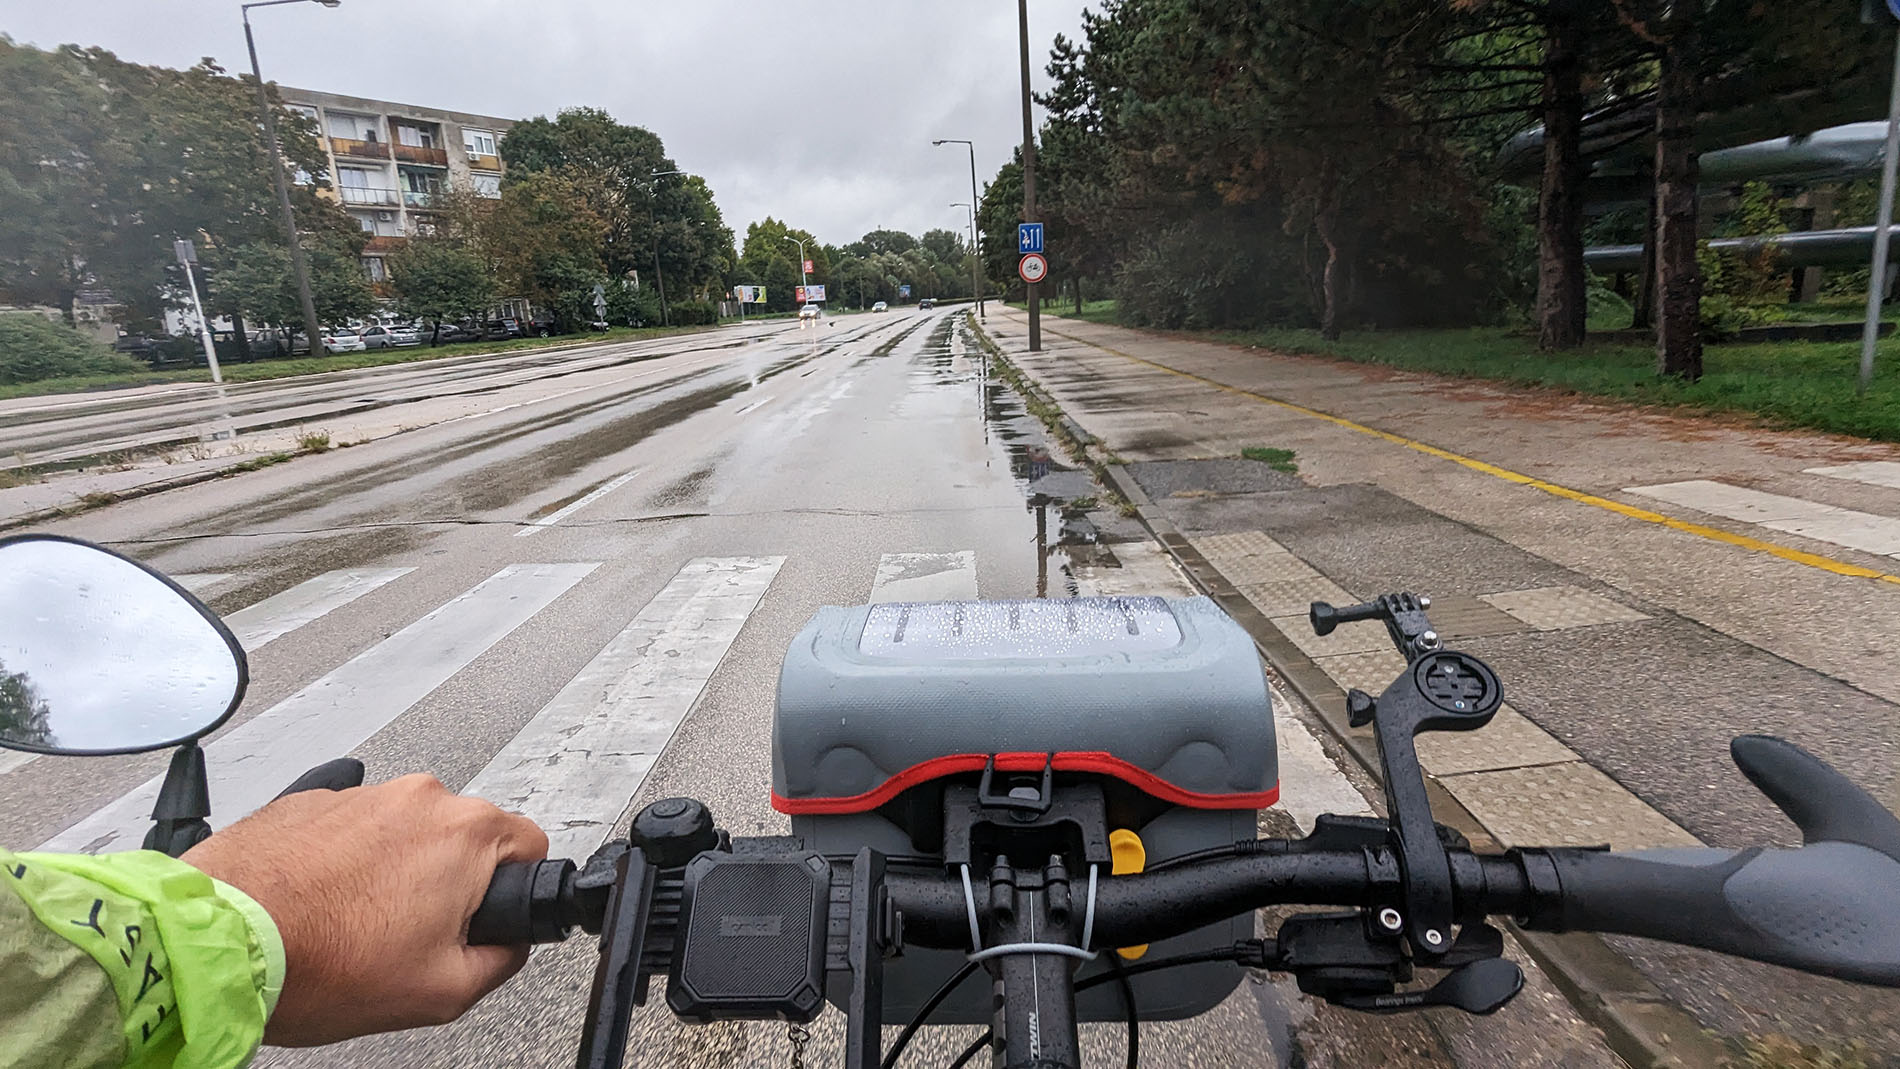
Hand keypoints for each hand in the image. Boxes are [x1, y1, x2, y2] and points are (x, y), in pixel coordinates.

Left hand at [183, 773, 548, 1045]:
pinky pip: (351, 828)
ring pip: (405, 832)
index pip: (531, 846)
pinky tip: (321, 903)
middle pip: (465, 837)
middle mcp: (420, 798)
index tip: (480, 919)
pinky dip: (344, 860)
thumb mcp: (442, 991)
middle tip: (411, 933)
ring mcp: (363, 793)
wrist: (223, 942)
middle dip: (449, 881)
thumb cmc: (319, 960)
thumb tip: (506, 944)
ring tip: (353, 922)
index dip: (510, 892)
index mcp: (467, 833)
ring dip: (393, 870)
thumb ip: (500, 960)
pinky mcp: (311, 798)